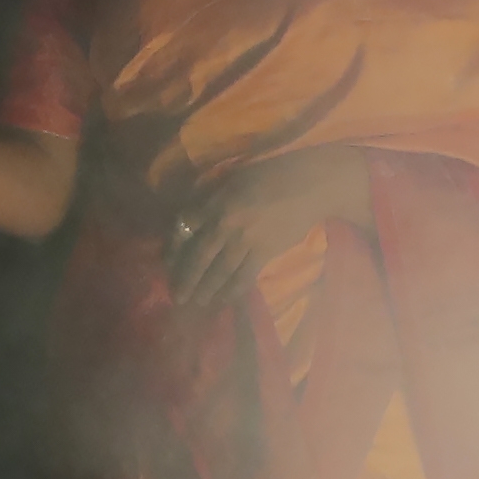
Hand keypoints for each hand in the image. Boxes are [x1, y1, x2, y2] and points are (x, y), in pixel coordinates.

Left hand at [167, 147, 368, 310]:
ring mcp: (246, 240)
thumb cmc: (272, 176)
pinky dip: (233, 290)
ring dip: (207, 289)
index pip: (186, 227)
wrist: (311, 186)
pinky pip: (244, 276)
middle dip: (186, 278)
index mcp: (217, 201)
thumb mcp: (235, 178)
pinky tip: (224, 300)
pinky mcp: (265, 252)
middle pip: (199, 256)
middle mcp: (226, 223)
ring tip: (197, 302)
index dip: (174, 248)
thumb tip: (194, 221)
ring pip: (220, 271)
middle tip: (176, 296)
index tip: (168, 262)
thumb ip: (213, 198)